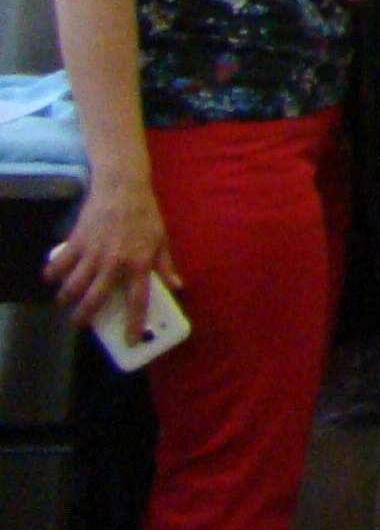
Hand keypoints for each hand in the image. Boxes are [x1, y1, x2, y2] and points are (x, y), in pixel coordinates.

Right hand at [47, 173, 177, 349]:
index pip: (138, 300)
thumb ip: (166, 265)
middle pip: (95, 299)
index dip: (135, 323)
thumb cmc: (145, 214)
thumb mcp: (161, 240)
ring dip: (66, 298)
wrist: (122, 188)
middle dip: (84, 317)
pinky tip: (52, 278)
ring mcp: (94, 252)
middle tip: (79, 324)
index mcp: (140, 263)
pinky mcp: (77, 242)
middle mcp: (116, 262)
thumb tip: (177, 287)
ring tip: (65, 302)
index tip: (131, 340)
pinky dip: (52, 274)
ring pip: (74, 286)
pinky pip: (60, 264)